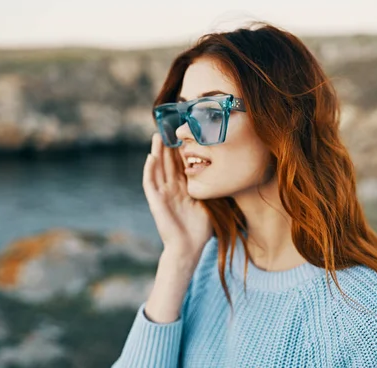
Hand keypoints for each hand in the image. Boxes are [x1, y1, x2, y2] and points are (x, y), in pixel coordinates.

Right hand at [142, 132, 212, 257]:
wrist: (189, 248)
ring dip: (156, 152)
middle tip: (169, 127)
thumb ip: (211, 188)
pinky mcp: (156, 201)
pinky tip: (151, 157)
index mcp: (183, 188)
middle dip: (168, 146)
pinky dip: (149, 169)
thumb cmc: (200, 229)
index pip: (181, 164)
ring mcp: (162, 194)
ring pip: (157, 168)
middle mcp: (171, 188)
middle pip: (167, 162)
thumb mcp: (209, 203)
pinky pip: (150, 183)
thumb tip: (227, 173)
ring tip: (157, 136)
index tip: (186, 133)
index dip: (181, 149)